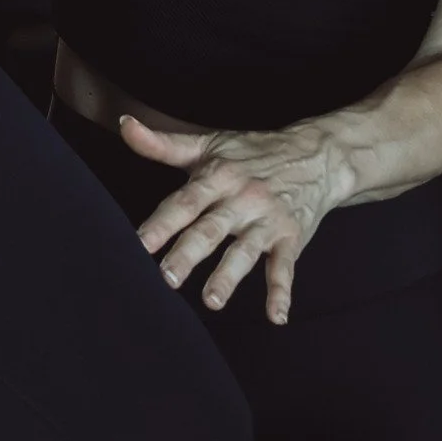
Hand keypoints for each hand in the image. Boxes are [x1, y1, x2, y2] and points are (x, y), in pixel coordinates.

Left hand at [120, 113, 350, 326]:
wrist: (318, 155)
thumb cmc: (253, 152)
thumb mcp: (209, 143)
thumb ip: (164, 144)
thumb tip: (124, 124)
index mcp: (217, 175)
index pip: (186, 201)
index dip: (163, 222)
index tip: (141, 243)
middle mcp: (242, 197)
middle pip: (211, 228)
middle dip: (189, 252)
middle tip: (167, 277)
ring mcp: (268, 219)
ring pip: (245, 250)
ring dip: (229, 276)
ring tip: (211, 300)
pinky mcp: (292, 236)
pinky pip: (285, 266)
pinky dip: (282, 292)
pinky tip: (276, 316)